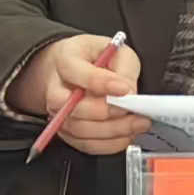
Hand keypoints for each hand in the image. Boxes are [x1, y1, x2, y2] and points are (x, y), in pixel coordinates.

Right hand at [6, 35, 149, 155]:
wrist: (75, 68)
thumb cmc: (95, 58)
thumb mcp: (115, 51)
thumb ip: (124, 68)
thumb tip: (130, 92)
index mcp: (66, 59)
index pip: (77, 73)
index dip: (101, 83)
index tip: (124, 89)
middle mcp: (56, 88)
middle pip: (73, 107)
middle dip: (107, 112)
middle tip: (133, 110)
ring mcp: (58, 113)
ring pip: (80, 129)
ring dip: (112, 131)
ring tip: (137, 124)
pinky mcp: (66, 131)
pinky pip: (85, 144)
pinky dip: (108, 144)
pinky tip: (125, 135)